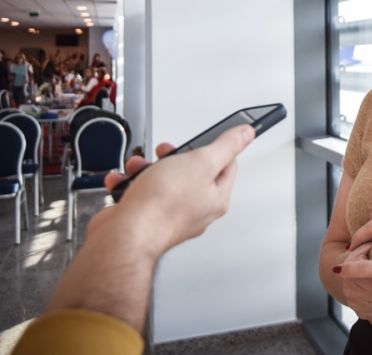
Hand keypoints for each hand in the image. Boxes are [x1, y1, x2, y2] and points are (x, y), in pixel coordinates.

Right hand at [87, 125, 255, 257]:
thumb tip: (246, 134)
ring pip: (163, 182)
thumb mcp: (202, 162)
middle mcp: (196, 209)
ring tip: (140, 168)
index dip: (216, 147)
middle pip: (192, 171)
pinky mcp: (147, 219)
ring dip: (148, 169)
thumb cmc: (163, 206)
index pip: (227, 165)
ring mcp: (171, 216)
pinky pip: (141, 195)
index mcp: (216, 197)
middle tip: (166, 153)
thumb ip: (226, 146)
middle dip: (174, 157)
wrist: (125, 237)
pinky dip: (131, 185)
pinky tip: (125, 183)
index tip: (206, 139)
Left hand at [339, 210, 371, 327]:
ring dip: (362, 270)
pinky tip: (339, 271)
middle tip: (363, 272)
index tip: (350, 246)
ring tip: (368, 281)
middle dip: (365, 258)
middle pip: (370, 244)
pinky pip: (364, 268)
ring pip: (367, 257)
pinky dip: (349, 270)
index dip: (359, 235)